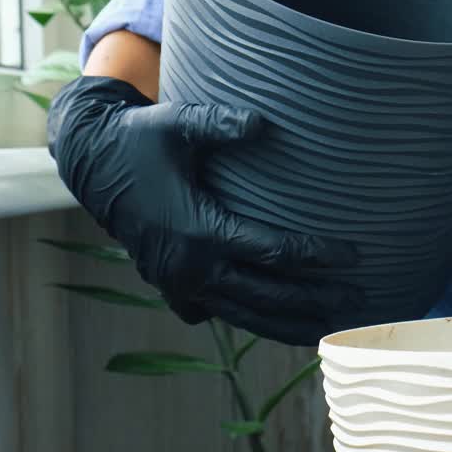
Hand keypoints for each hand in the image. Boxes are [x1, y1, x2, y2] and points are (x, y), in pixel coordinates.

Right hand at [48, 75, 360, 345]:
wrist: (92, 163)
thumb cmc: (141, 138)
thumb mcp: (177, 123)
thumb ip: (220, 124)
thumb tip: (263, 123)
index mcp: (196, 231)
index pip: (273, 252)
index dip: (317, 255)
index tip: (355, 255)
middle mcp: (189, 268)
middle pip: (267, 296)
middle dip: (316, 300)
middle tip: (359, 298)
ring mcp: (180, 285)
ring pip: (245, 317)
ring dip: (289, 325)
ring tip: (333, 328)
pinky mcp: (174, 289)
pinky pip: (222, 315)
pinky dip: (255, 322)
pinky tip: (287, 327)